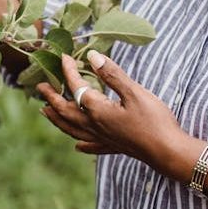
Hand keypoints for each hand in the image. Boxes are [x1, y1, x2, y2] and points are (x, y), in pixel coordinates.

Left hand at [37, 52, 188, 173]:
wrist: (167, 152)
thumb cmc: (154, 120)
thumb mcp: (134, 92)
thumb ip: (112, 75)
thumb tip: (93, 57)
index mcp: (97, 110)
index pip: (77, 88)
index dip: (69, 71)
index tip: (64, 57)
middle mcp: (94, 126)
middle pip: (66, 111)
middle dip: (52, 97)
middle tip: (40, 86)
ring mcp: (103, 139)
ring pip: (72, 129)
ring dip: (56, 119)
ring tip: (45, 112)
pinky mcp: (114, 147)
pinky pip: (91, 146)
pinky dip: (81, 143)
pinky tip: (77, 146)